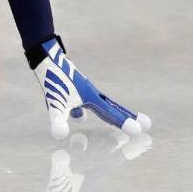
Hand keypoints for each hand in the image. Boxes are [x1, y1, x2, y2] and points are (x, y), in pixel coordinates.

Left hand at [31, 37, 150, 138]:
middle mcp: (90, 93)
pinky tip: (78, 116)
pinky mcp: (72, 87)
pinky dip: (84, 111)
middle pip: (113, 108)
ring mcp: (81, 90)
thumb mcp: (54, 102)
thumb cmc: (53, 78)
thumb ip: (58, 119)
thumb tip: (60, 136)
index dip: (124, 123)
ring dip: (109, 114)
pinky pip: (82, 102)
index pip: (111, 114)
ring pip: (99, 105)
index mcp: (91, 97)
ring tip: (117, 120)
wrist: (46, 56)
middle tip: (146, 124)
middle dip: (127, 117)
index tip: (140, 130)